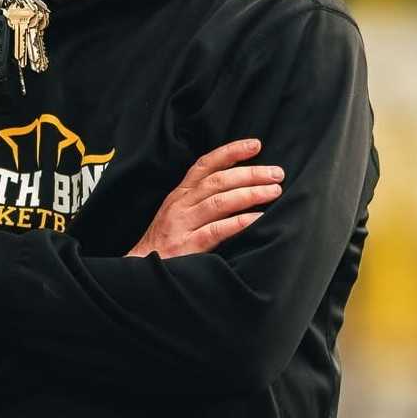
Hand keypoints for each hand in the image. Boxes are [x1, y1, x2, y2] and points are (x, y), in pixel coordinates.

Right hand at [126, 138, 281, 258]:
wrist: (139, 273)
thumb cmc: (165, 244)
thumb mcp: (177, 214)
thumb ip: (201, 200)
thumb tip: (240, 186)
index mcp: (180, 194)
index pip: (206, 164)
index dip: (231, 151)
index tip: (256, 145)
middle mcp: (180, 205)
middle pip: (218, 181)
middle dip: (250, 173)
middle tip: (277, 173)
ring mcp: (182, 225)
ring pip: (219, 201)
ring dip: (250, 194)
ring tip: (274, 192)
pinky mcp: (186, 247)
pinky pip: (216, 231)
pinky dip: (239, 222)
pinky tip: (258, 219)